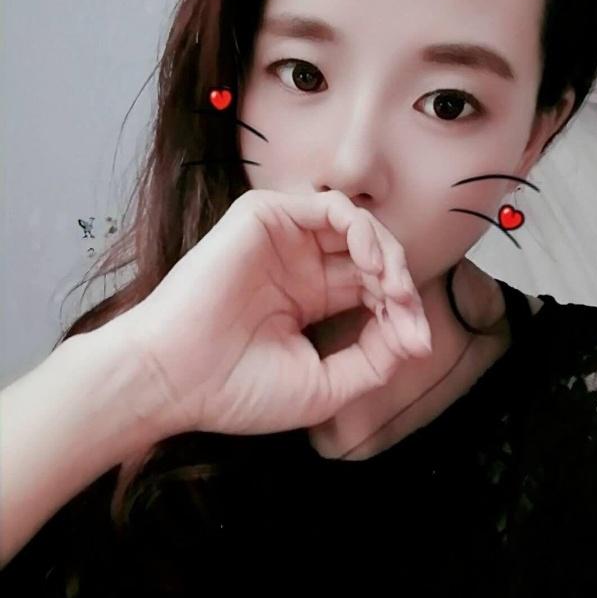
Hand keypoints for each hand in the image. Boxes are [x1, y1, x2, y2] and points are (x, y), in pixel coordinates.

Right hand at [124, 189, 431, 437]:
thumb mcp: (326, 387)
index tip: (419, 344)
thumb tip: (419, 338)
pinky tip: (370, 261)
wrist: (175, 379)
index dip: (404, 312)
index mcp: (309, 301)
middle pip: (373, 257)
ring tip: (392, 287)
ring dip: (387, 253)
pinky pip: (331, 207)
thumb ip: (376, 361)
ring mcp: (284, 241)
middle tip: (409, 314)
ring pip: (358, 228)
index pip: (374, 291)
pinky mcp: (267, 218)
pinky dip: (361, 228)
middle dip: (401, 284)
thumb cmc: (237, 390)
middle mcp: (300, 267)